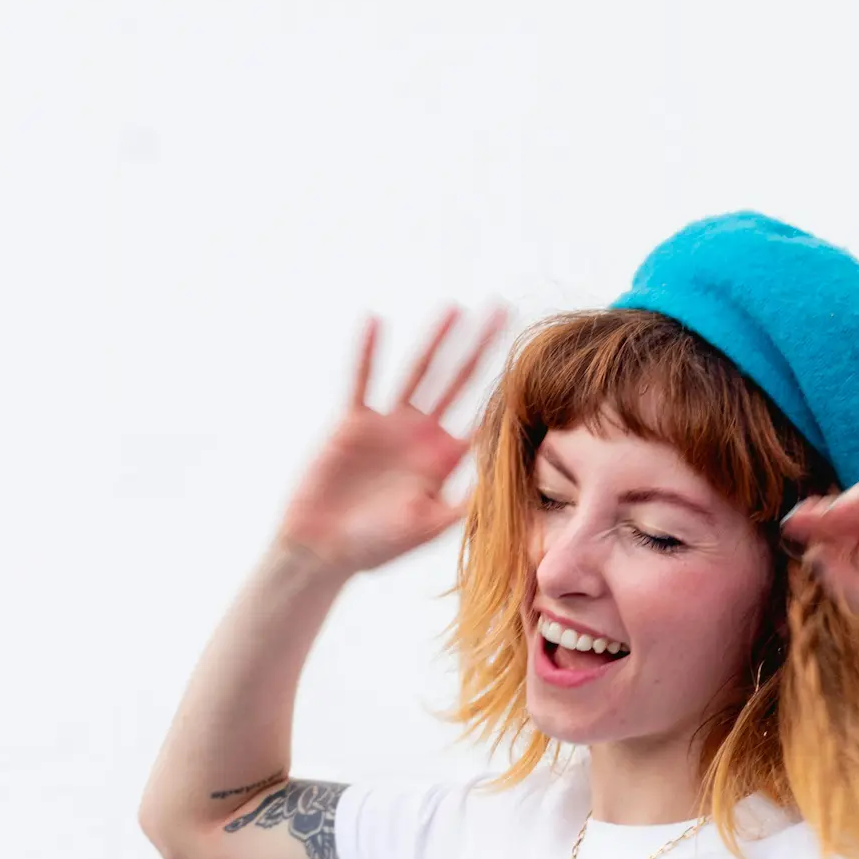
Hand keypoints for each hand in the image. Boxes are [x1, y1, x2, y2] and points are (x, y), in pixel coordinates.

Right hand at [275, 305, 506, 574]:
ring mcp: (388, 424)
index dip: (507, 392)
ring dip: (435, 341)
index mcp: (445, 459)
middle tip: (502, 309)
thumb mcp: (429, 526)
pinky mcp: (353, 422)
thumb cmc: (375, 546)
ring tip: (455, 308)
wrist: (323, 549)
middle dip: (479, 346)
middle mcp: (421, 435)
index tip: (536, 360)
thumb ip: (465, 504)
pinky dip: (367, 353)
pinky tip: (375, 320)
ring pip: (417, 373)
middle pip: (457, 381)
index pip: (482, 417)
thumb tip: (506, 486)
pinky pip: (362, 380)